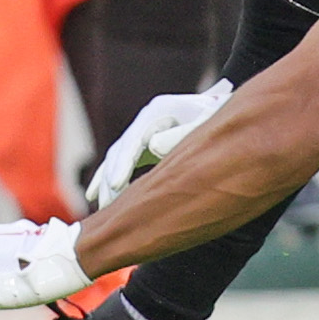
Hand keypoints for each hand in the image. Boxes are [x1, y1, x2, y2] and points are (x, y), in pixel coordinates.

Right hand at [85, 79, 233, 208]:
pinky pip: (120, 164)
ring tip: (100, 209)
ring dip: (105, 184)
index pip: (133, 140)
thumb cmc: (216, 117)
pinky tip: (96, 199)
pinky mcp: (144, 147)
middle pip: (119, 151)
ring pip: (116, 159)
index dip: (123, 163)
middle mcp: (145, 121)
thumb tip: (154, 148)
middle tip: (104, 206)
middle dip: (110, 179)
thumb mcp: (204, 121)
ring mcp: (142, 134)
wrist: (222, 110)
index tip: (116, 185)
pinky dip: (108, 181)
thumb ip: (182, 134)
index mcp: (159, 112)